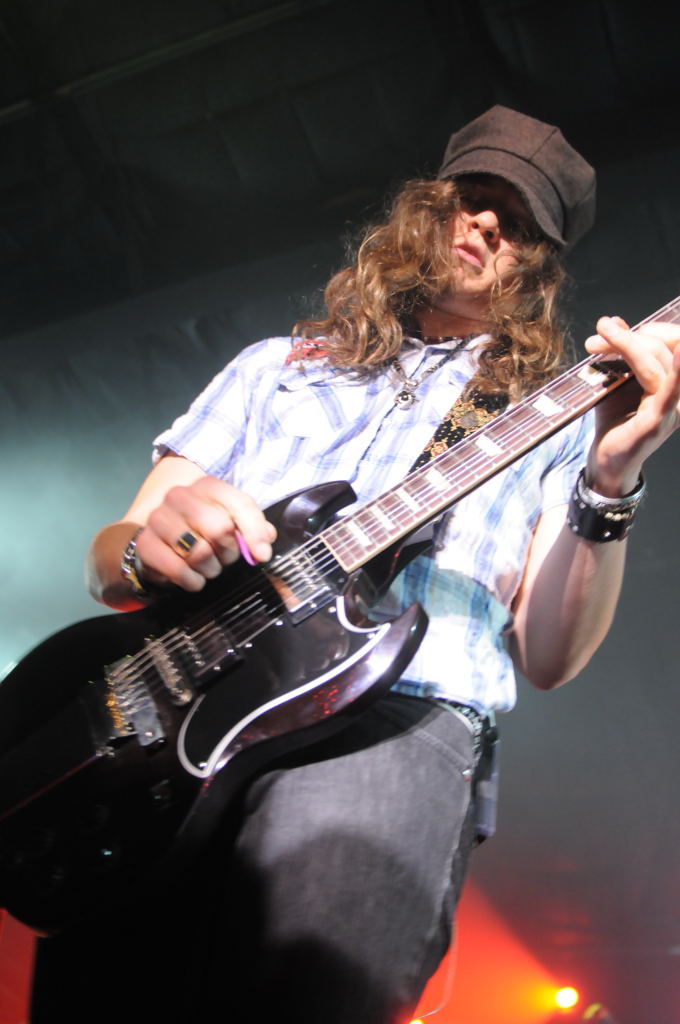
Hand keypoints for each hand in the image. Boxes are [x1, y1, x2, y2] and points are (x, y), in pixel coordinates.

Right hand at [134, 476, 276, 591]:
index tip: (262, 554)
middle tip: (224, 558)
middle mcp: (180, 496)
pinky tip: (193, 577)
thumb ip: (254, 529)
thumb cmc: (204, 532)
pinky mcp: (146, 544)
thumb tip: (264, 546)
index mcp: (207, 487)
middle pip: (219, 528)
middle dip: (229, 552)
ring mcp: (159, 518)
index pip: (240, 504)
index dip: (255, 532)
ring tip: (208, 566)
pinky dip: (193, 581)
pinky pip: (179, 570)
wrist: (161, 542)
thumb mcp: (232, 524)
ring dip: (210, 569)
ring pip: (199, 552)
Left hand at [584, 316, 679, 495]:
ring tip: (598, 337)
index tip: (613, 326)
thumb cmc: (616, 420)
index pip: (674, 341)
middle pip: (664, 348)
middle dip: (629, 336)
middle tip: (600, 330)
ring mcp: (673, 408)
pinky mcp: (657, 421)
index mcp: (676, 381)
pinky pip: (668, 391)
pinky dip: (677, 372)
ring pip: (656, 363)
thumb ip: (622, 353)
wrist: (606, 458)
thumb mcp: (619, 379)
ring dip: (626, 344)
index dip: (651, 328)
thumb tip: (616, 321)